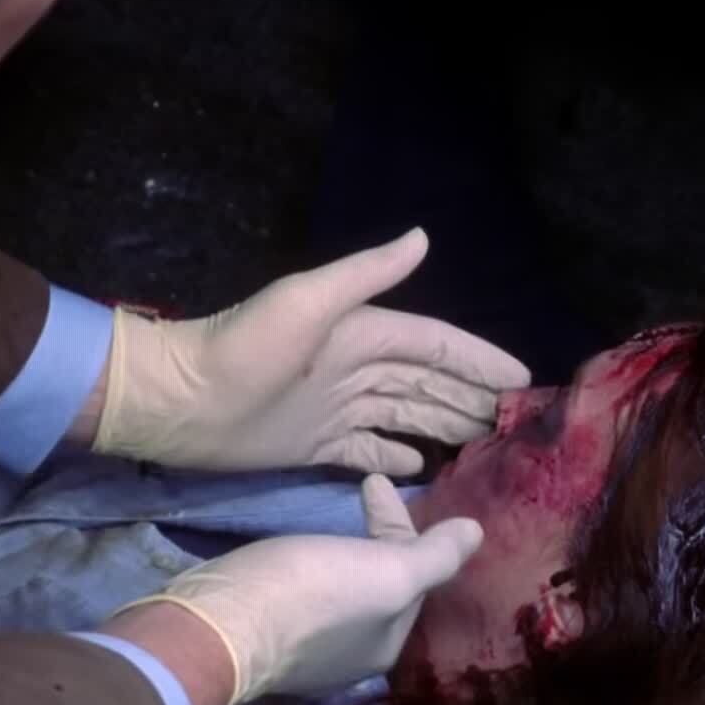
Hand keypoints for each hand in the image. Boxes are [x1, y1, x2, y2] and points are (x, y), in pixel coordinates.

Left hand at [89, 229, 529, 475]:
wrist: (181, 401)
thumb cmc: (244, 348)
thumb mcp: (307, 300)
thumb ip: (366, 273)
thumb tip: (423, 236)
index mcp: (360, 332)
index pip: (435, 344)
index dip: (478, 359)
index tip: (523, 378)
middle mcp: (354, 367)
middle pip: (427, 381)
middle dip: (470, 396)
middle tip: (517, 422)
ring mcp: (335, 407)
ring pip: (404, 414)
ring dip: (442, 424)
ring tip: (484, 442)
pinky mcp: (313, 443)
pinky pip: (367, 449)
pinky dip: (394, 456)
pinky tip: (422, 467)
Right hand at [103, 475, 482, 704]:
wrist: (222, 618)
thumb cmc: (314, 592)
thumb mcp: (390, 572)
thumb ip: (434, 556)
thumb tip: (477, 533)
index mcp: (387, 643)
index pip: (413, 576)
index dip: (404, 525)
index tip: (377, 482)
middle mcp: (351, 652)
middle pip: (378, 583)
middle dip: (378, 535)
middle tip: (365, 486)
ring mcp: (307, 646)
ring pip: (340, 586)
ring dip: (344, 547)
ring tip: (330, 515)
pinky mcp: (267, 631)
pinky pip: (303, 592)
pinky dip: (310, 562)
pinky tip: (291, 550)